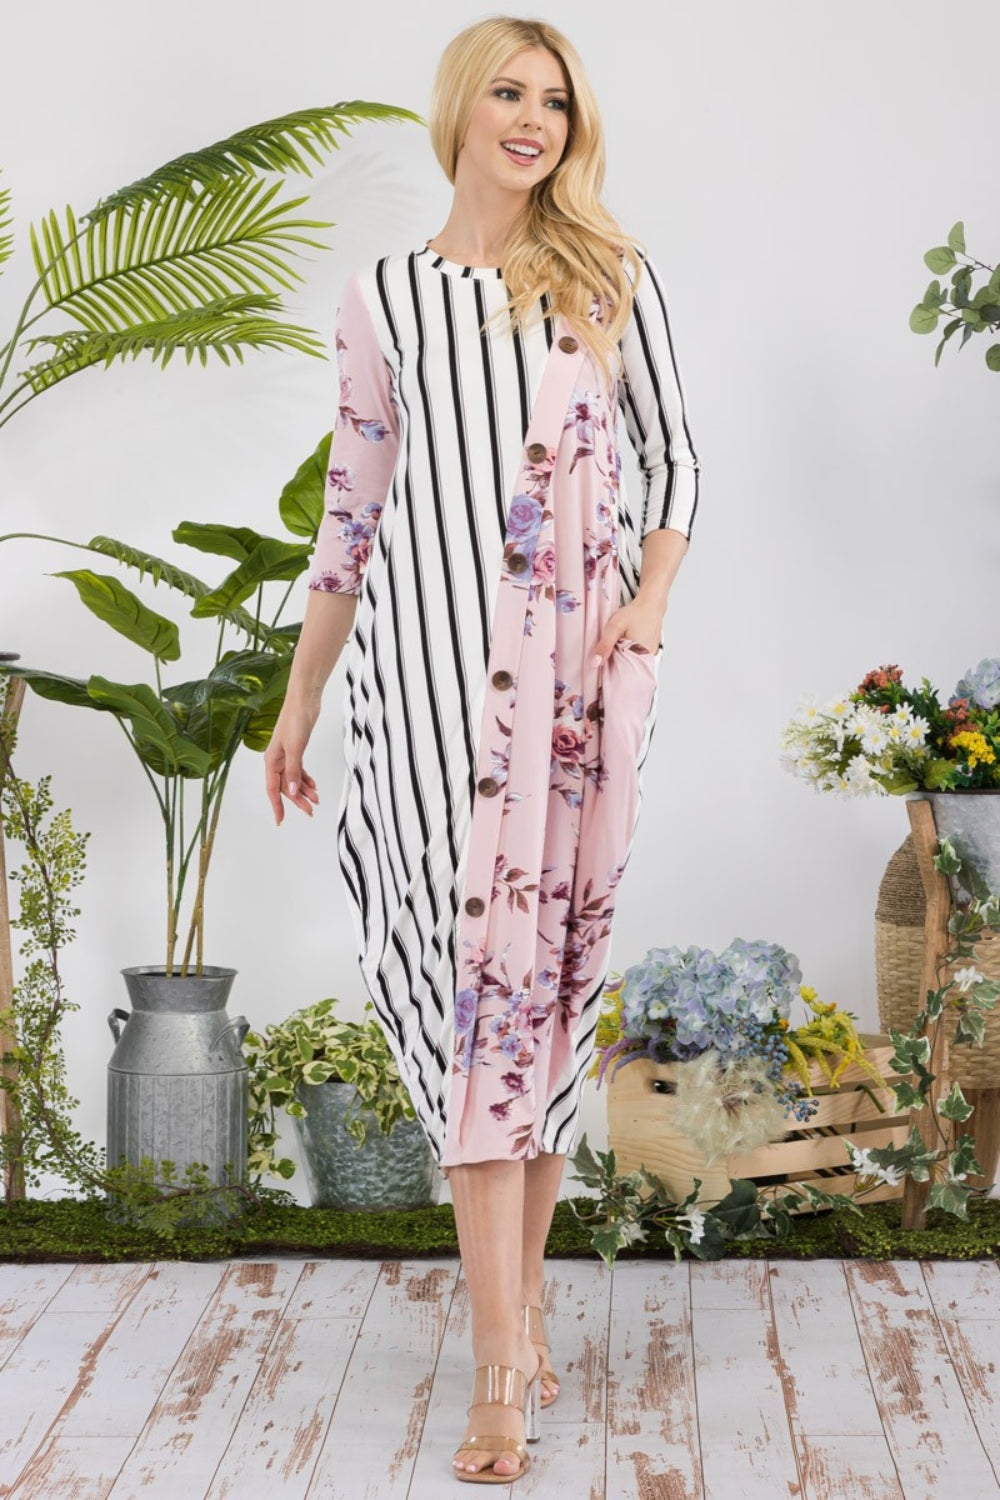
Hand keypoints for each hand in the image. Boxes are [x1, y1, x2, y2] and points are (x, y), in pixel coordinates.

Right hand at [265, 699, 321, 824]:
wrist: (304, 701)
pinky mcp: (296, 750)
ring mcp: (287, 755)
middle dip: (297, 800)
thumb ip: (293, 772)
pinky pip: (299, 770)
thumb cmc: (295, 720)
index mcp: (271, 760)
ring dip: (304, 790)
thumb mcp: (295, 749)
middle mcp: (277, 760)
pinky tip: (313, 785)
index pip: (272, 789)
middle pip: (285, 786)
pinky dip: (306, 779)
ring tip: (316, 800)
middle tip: (310, 811)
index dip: (277, 806)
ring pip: (293, 779)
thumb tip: (291, 791)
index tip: (280, 820)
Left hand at [592, 596, 664, 664]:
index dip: (612, 671)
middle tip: (613, 650)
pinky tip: (627, 645)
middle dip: (617, 665)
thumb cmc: (635, 614)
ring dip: (624, 659)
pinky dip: (631, 654)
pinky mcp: (651, 650)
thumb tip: (595, 663)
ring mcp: (651, 654)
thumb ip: (605, 645)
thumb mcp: (614, 627)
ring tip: (620, 646)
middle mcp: (647, 657)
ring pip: (633, 663)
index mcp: (639, 655)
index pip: (622, 673)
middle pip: (628, 669)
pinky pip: (639, 657)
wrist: (650, 604)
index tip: (605, 665)